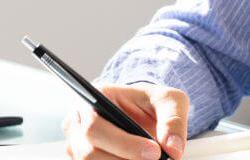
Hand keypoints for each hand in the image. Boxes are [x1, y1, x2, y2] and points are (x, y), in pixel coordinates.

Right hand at [62, 82, 189, 159]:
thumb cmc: (151, 103)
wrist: (142, 114)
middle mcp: (79, 120)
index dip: (124, 144)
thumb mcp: (169, 100)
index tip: (154, 152)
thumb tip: (173, 149)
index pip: (96, 124)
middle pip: (89, 152)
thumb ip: (173, 119)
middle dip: (125, 159)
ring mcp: (76, 144)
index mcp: (96, 96)